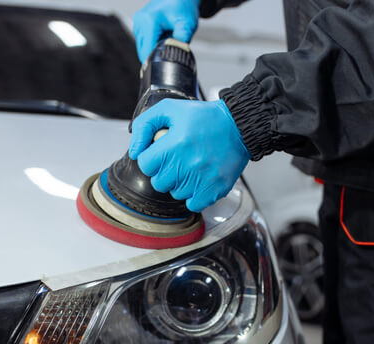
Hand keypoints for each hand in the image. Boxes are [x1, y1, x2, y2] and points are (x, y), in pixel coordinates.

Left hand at [129, 99, 250, 212]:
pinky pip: (193, 204)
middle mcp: (187, 164)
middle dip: (164, 171)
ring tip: (191, 166)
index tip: (161, 152)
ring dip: (179, 183)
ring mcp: (201, 179)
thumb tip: (134, 150)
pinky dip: (193, 196)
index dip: (151, 157)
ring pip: (175, 193)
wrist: (239, 126)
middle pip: (158, 182)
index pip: (145, 164)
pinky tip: (198, 181)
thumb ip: (144, 125)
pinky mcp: (214, 190)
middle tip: (177, 159)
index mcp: (174, 144)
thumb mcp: (170, 108)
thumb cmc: (205, 117)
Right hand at [133, 0, 200, 62]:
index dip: (156, 63)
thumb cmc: (183, 4)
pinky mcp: (139, 24)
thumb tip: (177, 57)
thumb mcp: (187, 25)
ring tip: (167, 36)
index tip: (166, 65)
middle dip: (157, 55)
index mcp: (149, 22)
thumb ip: (181, 43)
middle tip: (171, 45)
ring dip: (155, 49)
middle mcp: (140, 22)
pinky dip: (153, 42)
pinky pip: (144, 41)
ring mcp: (138, 23)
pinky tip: (163, 34)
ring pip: (143, 48)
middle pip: (143, 52)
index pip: (146, 53)